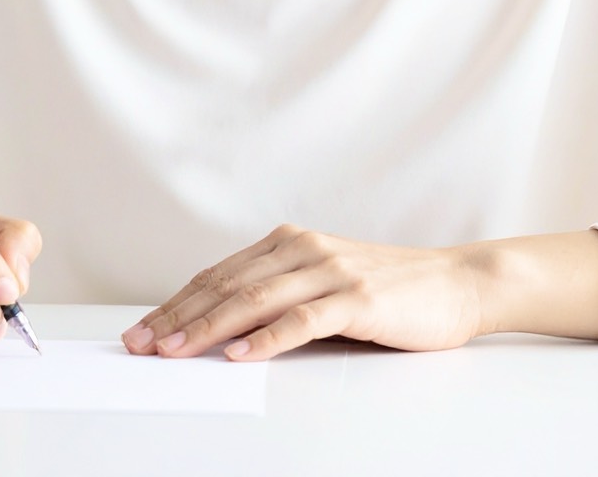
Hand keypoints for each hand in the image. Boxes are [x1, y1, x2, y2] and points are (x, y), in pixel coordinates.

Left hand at [121, 224, 483, 360]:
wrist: (456, 282)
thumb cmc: (388, 290)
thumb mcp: (324, 283)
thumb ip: (280, 296)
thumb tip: (222, 330)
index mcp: (289, 243)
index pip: (218, 275)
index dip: (177, 302)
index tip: (143, 329)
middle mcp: (303, 249)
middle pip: (226, 285)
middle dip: (178, 317)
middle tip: (142, 344)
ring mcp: (330, 271)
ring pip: (255, 299)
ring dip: (208, 327)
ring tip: (174, 351)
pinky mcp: (357, 298)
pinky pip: (303, 319)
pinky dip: (267, 338)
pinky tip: (240, 354)